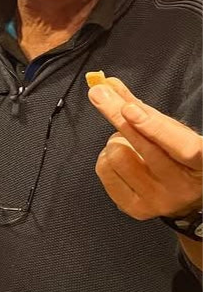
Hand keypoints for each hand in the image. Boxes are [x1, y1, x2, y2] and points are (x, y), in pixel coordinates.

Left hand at [88, 76, 202, 219]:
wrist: (187, 198)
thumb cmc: (181, 157)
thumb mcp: (173, 131)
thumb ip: (144, 108)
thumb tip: (109, 83)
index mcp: (202, 164)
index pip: (184, 147)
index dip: (155, 128)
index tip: (130, 109)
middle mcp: (184, 185)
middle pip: (144, 147)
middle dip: (118, 115)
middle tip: (99, 93)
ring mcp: (160, 199)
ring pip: (119, 155)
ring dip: (116, 141)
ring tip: (129, 143)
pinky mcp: (136, 208)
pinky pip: (105, 170)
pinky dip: (106, 157)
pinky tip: (122, 158)